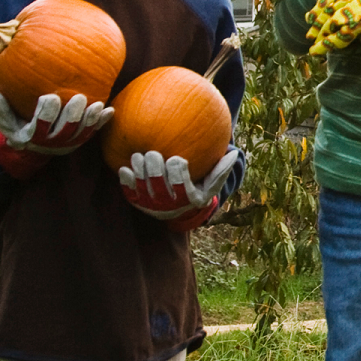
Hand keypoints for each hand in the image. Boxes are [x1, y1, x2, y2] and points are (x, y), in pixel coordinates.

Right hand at [0, 86, 112, 153]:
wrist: (30, 147)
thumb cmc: (16, 127)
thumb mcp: (3, 120)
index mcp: (32, 137)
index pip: (40, 127)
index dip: (47, 114)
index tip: (51, 97)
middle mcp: (51, 144)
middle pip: (65, 132)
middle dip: (73, 116)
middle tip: (79, 98)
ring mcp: (67, 144)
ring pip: (81, 134)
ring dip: (90, 120)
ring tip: (97, 105)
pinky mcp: (78, 141)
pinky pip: (92, 133)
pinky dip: (100, 123)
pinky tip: (109, 111)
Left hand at [119, 148, 239, 231]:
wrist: (177, 207)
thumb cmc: (198, 187)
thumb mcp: (213, 182)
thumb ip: (221, 169)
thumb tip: (234, 153)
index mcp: (188, 199)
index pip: (180, 184)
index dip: (176, 170)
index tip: (176, 158)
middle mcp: (168, 205)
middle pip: (156, 183)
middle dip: (153, 166)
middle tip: (153, 153)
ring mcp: (150, 204)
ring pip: (141, 184)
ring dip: (139, 169)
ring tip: (140, 155)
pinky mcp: (136, 202)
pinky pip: (127, 190)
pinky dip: (126, 179)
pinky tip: (126, 167)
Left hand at [306, 0, 360, 53]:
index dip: (321, 7)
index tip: (311, 15)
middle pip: (330, 8)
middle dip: (318, 22)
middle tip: (309, 34)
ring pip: (334, 21)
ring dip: (323, 35)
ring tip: (314, 48)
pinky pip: (346, 32)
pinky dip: (334, 41)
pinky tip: (324, 49)